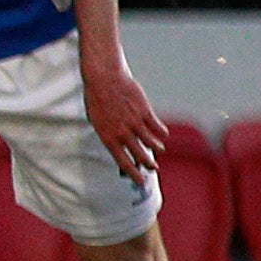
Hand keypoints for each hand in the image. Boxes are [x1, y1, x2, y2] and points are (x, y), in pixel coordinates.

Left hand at [80, 50, 166, 177]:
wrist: (104, 79)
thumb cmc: (97, 100)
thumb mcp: (98, 121)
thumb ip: (109, 135)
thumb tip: (119, 148)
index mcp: (108, 137)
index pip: (123, 161)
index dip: (133, 173)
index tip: (141, 181)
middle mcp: (122, 133)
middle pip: (140, 155)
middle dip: (148, 164)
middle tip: (153, 168)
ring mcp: (135, 123)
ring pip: (151, 142)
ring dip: (157, 148)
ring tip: (159, 149)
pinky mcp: (145, 112)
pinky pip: (157, 127)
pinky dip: (161, 132)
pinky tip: (163, 134)